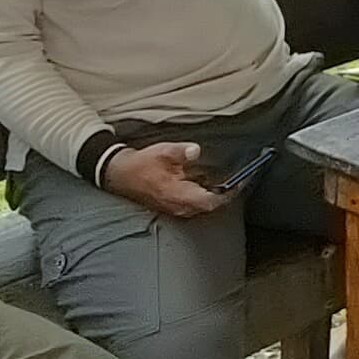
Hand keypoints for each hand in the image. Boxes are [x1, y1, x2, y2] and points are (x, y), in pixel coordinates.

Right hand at [102, 140, 228, 220]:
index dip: (227, 194)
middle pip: (209, 205)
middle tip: (238, 180)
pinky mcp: (172, 205)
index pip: (210, 201)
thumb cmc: (140, 165)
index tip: (239, 183)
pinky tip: (207, 181)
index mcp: (178, 195)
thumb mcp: (162, 152)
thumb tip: (196, 151)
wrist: (119, 174)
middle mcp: (179, 206)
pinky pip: (193, 203)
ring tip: (227, 180)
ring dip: (214, 194)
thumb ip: (181, 152)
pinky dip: (204, 194)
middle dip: (224, 194)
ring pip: (202, 205)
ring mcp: (175, 208)